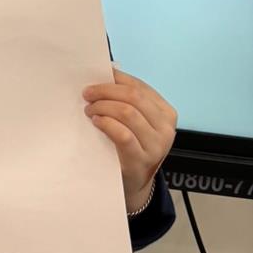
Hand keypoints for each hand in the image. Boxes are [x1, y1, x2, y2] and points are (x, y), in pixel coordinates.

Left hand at [83, 69, 176, 211]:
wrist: (133, 182)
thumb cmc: (131, 146)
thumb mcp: (136, 121)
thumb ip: (127, 99)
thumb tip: (107, 70)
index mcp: (165, 112)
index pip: (139, 86)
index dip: (115, 79)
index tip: (95, 78)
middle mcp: (165, 128)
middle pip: (133, 96)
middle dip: (106, 91)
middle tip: (88, 94)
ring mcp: (155, 146)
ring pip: (127, 112)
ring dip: (103, 106)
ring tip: (90, 110)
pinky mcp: (140, 160)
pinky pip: (123, 134)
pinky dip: (107, 123)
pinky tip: (96, 122)